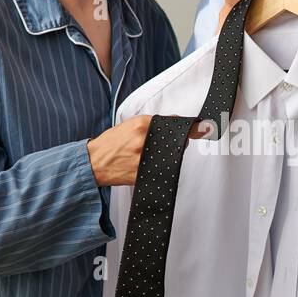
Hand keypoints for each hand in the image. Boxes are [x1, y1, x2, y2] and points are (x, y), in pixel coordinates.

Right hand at [86, 115, 208, 186]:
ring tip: (152, 155)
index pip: (173, 124)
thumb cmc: (111, 143)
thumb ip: (152, 124)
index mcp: (141, 125)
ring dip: (169, 156)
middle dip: (178, 143)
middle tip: (176, 144)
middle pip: (174, 142)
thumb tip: (174, 122)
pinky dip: (159, 168)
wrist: (94, 162)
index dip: (191, 128)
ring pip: (169, 157)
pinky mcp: (142, 174)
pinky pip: (160, 171)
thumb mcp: (130, 125)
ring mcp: (143, 159)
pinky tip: (148, 165)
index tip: (204, 128)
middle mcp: (144, 141)